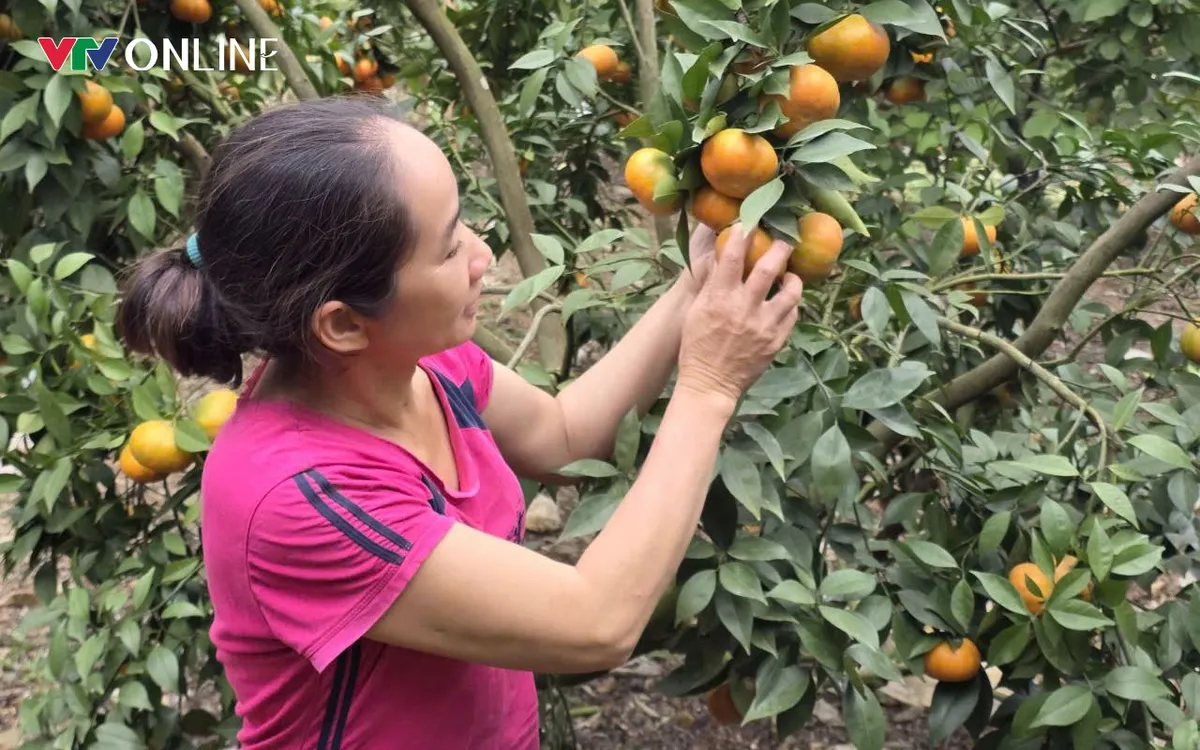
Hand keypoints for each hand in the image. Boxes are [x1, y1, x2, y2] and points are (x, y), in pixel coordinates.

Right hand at [676, 224, 801, 401]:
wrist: (710, 384)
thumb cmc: (697, 346)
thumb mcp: (697, 311)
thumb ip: (713, 285)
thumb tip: (725, 259)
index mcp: (720, 299)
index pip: (734, 256)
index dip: (743, 234)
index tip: (749, 222)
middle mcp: (744, 308)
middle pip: (770, 267)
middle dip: (780, 248)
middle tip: (784, 240)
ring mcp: (764, 325)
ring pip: (791, 291)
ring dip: (793, 277)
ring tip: (790, 274)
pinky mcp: (776, 341)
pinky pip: (793, 314)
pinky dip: (791, 303)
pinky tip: (786, 300)